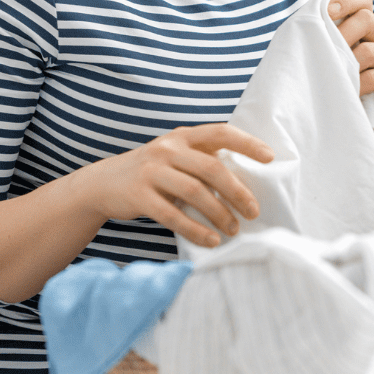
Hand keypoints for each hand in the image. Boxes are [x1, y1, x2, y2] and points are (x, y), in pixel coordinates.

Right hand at [78, 124, 273, 246]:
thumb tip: (245, 182)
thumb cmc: (152, 172)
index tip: (270, 158)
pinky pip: (173, 215)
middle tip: (254, 212)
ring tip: (234, 229)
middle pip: (212, 168)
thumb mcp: (174, 157)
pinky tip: (210, 240)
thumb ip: (201, 161)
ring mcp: (151, 171)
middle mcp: (167, 149)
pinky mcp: (139, 195)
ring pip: (195, 192)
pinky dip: (195, 230)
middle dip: (238, 192)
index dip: (247, 143)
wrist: (103, 183)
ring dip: (219, 214)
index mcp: (182, 137)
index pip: (220, 133)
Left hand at [328, 0, 373, 128]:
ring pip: (369, 50)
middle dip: (341, 33)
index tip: (327, 12)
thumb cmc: (336, 90)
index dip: (347, 1)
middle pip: (367, 19)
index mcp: (366, 30)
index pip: (363, 1)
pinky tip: (348, 92)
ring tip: (334, 77)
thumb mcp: (328, 60)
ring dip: (347, 64)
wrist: (355, 126)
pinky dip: (358, 84)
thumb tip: (303, 25)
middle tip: (325, 50)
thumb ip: (322, 41)